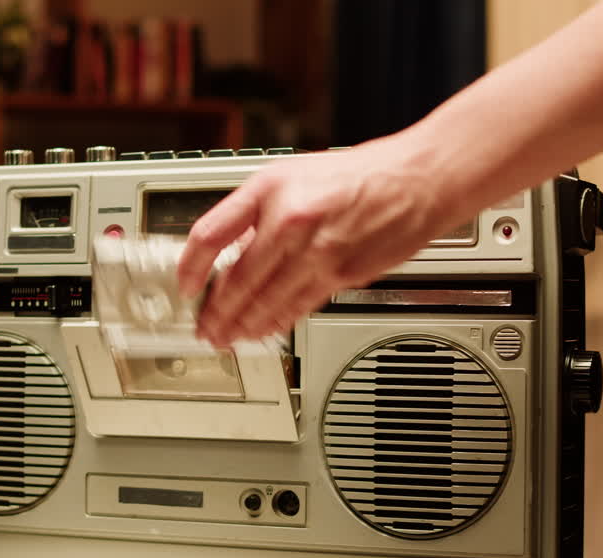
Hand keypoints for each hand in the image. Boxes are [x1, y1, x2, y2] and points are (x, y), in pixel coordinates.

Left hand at [178, 136, 449, 346]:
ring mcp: (317, 250)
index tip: (185, 286)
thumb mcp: (292, 174)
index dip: (191, 267)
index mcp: (269, 188)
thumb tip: (230, 251)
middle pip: (237, 280)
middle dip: (216, 312)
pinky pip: (299, 306)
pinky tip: (264, 331)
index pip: (211, 234)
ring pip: (267, 300)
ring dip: (242, 325)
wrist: (417, 179)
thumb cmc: (358, 174)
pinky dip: (277, 322)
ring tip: (228, 338)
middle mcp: (289, 219)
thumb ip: (258, 212)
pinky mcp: (342, 274)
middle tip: (205, 328)